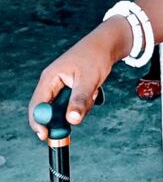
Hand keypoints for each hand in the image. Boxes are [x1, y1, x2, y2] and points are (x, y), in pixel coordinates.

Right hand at [28, 18, 131, 138]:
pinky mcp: (70, 90)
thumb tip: (72, 120)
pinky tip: (93, 91)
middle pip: (50, 111)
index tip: (45, 135)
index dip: (39, 122)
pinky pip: (74, 105)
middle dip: (67, 114)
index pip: (37, 105)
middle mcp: (52, 83)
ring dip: (80, 107)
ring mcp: (61, 87)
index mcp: (49, 78)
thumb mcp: (88, 79)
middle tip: (81, 111)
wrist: (106, 45)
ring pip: (65, 110)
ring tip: (92, 91)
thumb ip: (79, 100)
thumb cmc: (95, 56)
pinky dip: (85, 103)